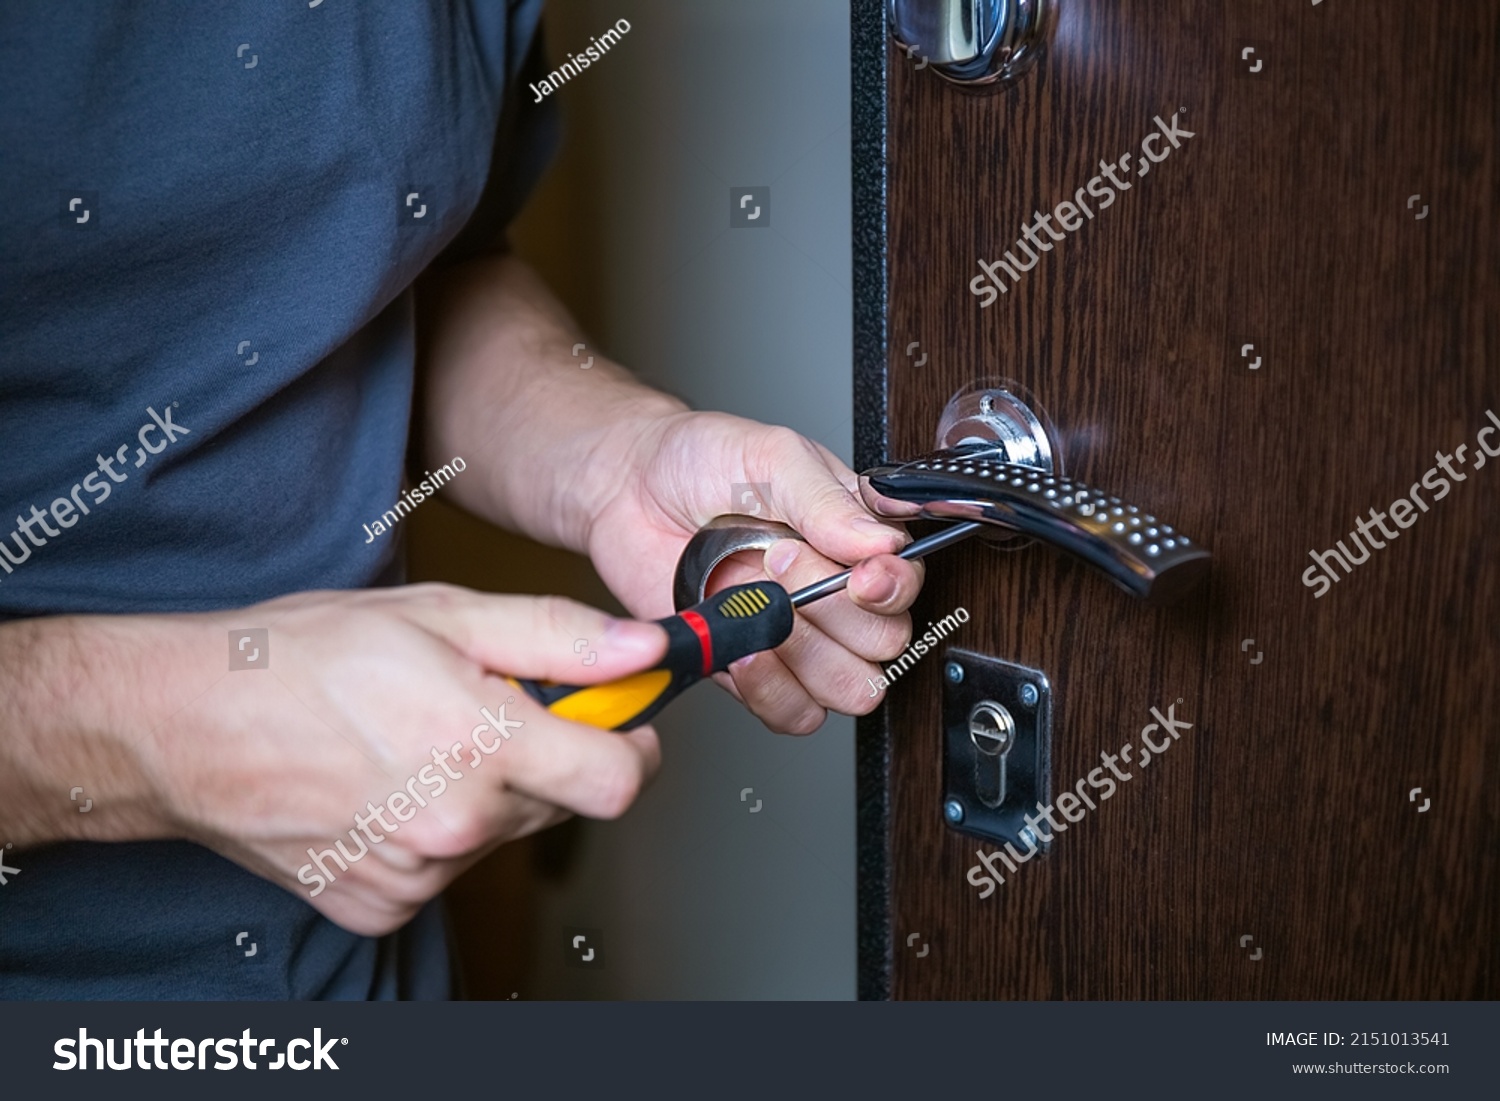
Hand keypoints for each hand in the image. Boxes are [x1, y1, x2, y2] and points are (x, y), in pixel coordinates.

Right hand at [138, 585, 666, 935]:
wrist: (187, 724)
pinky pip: (447, 868)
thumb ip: (558, 637)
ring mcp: (419, 873)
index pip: (621, 779)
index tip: (618, 717)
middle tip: (489, 706)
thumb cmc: (303, 660)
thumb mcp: (444, 614)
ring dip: (489, 790)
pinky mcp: (382, 905)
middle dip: (550, 755)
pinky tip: (390, 785)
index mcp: (481, 745)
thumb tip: (642, 650)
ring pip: (504, 833)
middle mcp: (457, 824)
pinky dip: (436, 829)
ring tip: (421, 739)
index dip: (633, 742)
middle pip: (565, 802)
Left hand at [586, 411, 923, 733]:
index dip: (890, 589)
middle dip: (836, 612)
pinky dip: (773, 691)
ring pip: (849, 688)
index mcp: (855, 540)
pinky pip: (793, 713)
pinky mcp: (751, 671)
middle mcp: (834, 595)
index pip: (906, 585)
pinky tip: (744, 650)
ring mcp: (795, 637)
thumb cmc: (700, 460)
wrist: (628, 486)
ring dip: (809, 655)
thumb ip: (827, 499)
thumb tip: (882, 542)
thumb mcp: (771, 456)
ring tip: (760, 605)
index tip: (859, 575)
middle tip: (779, 560)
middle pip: (884, 644)